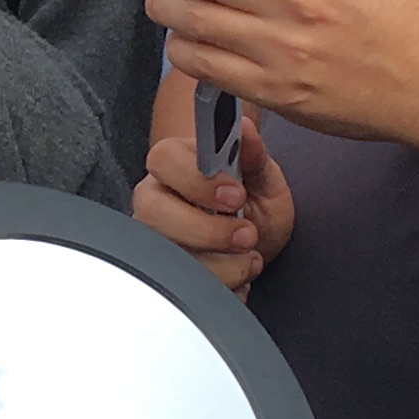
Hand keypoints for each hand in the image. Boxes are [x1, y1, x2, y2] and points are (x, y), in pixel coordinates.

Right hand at [136, 113, 294, 292]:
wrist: (254, 241)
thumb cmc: (252, 202)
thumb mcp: (264, 179)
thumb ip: (254, 156)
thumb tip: (245, 128)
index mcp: (174, 164)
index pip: (164, 160)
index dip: (199, 181)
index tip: (237, 196)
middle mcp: (155, 198)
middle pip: (154, 213)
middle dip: (208, 231)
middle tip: (247, 235)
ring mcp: (155, 238)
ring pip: (168, 257)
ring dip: (221, 266)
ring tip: (249, 258)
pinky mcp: (162, 274)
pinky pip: (182, 288)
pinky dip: (220, 289)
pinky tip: (237, 278)